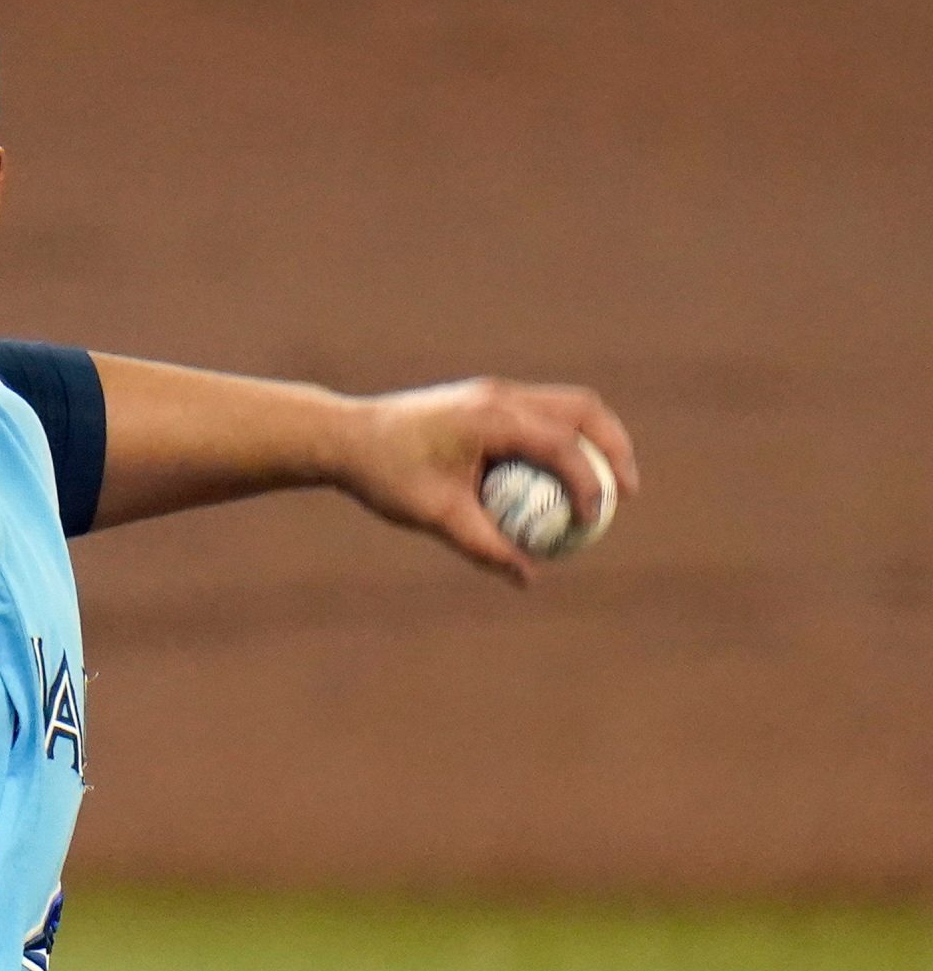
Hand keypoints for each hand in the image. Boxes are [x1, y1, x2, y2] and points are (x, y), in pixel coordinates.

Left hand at [338, 377, 640, 584]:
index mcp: (491, 417)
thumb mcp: (436, 516)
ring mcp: (494, 393)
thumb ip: (484, 546)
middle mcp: (500, 396)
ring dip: (592, 442)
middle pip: (582, 409)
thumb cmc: (386, 474)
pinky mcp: (486, 401)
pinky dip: (563, 441)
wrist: (345, 437)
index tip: (594, 519)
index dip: (588, 482)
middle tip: (625, 494)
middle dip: (613, 448)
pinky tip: (561, 482)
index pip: (560, 444)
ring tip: (605, 487)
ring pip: (566, 407)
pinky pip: (541, 416)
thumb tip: (528, 577)